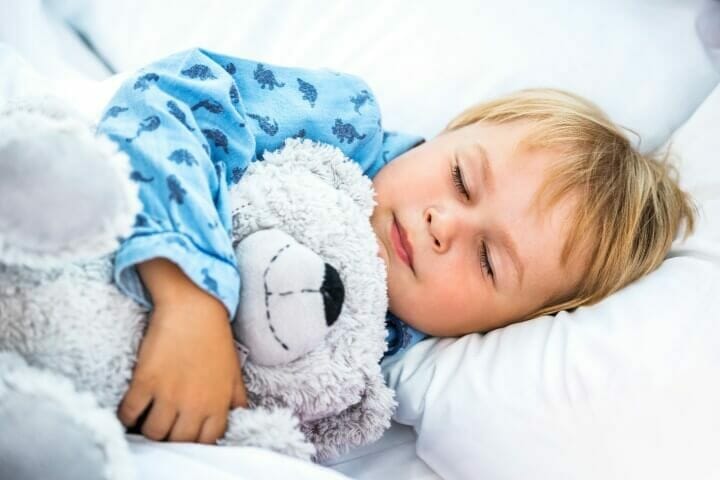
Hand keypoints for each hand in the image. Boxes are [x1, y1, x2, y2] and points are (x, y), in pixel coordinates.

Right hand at [118, 258, 246, 443]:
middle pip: (177, 440)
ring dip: (148, 428)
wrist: (194, 307)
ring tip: (147, 417)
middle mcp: (194, 404)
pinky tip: (131, 408)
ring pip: (153, 432)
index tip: (185, 430)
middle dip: (171, 436)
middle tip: (165, 423)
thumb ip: (236, 398)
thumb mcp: (233, 371)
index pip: (205, 440)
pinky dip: (126, 416)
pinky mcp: (145, 381)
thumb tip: (239, 416)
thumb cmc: (215, 337)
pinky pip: (129, 413)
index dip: (194, 438)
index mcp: (217, 404)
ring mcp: (169, 394)